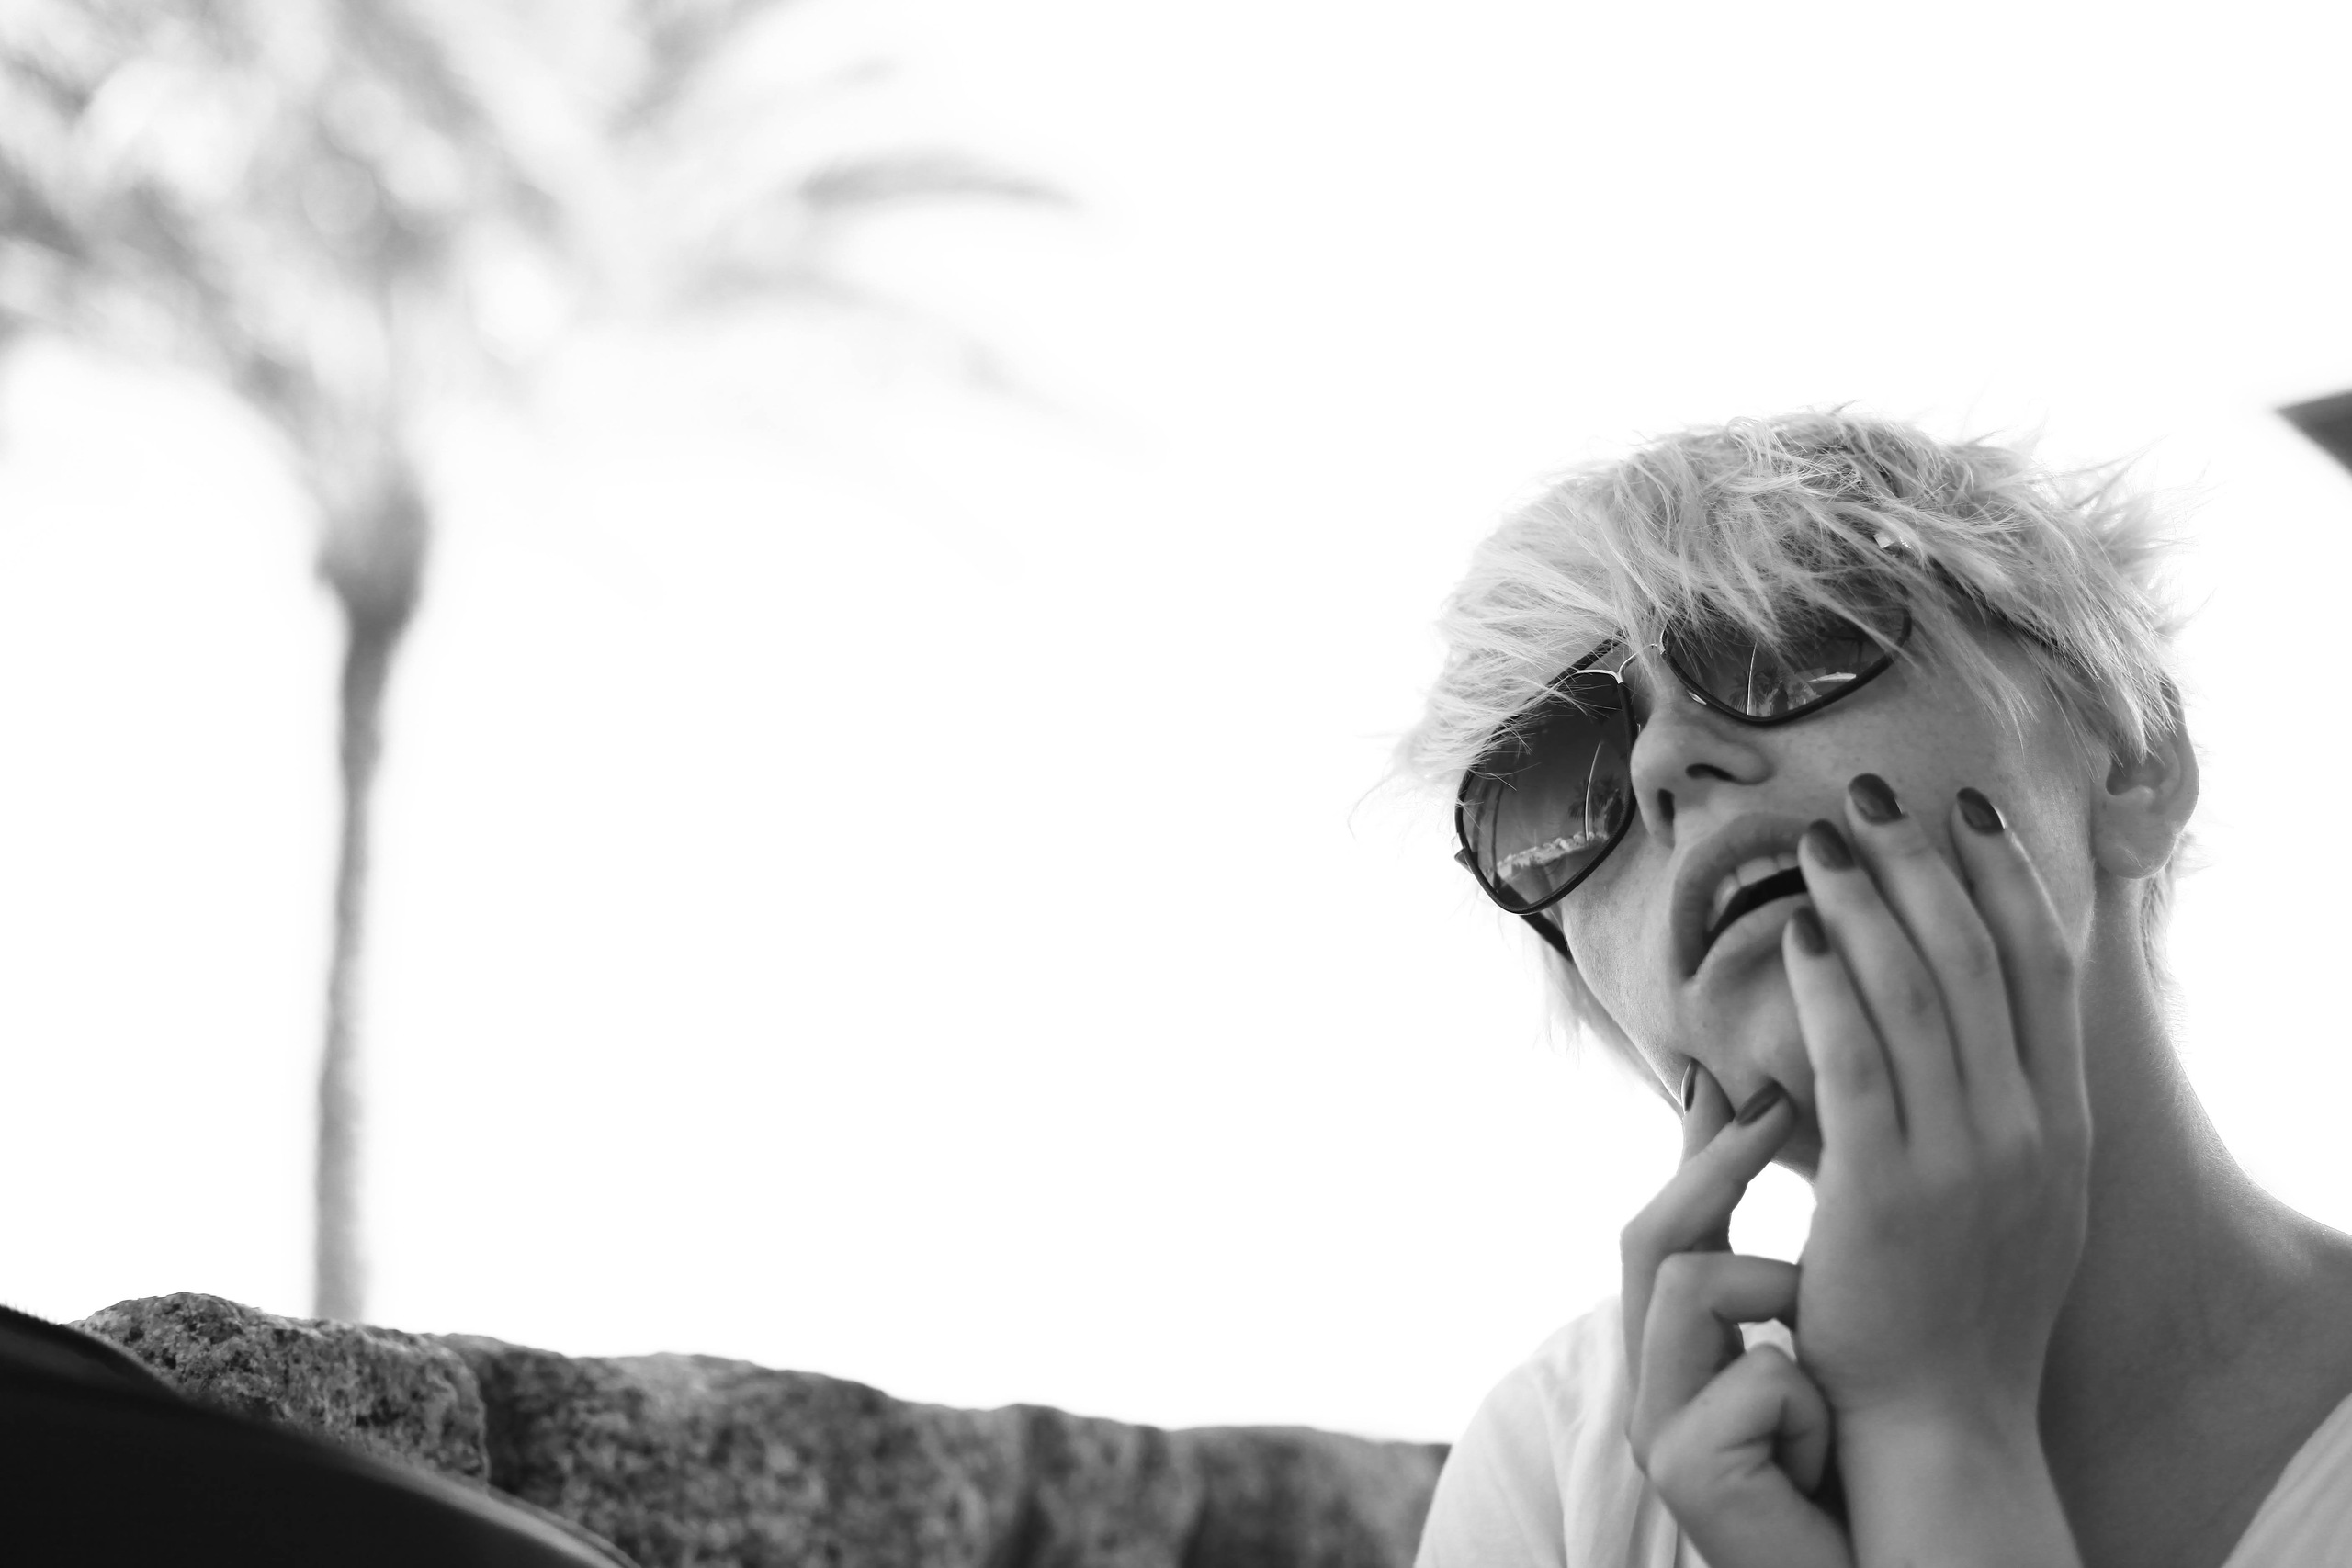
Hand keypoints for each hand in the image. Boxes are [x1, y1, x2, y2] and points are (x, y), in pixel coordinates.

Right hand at [1620, 1065, 1851, 1567]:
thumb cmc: (1847, 1475)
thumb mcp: (1820, 1350)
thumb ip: (1800, 1270)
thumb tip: (1819, 1162)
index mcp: (1682, 1352)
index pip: (1668, 1223)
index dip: (1700, 1149)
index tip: (1741, 1078)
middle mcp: (1653, 1382)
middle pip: (1645, 1235)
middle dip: (1713, 1165)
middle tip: (1773, 1105)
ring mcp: (1660, 1428)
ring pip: (1689, 1286)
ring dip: (1774, 1296)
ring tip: (1822, 1338)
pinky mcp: (1686, 1474)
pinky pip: (1751, 1379)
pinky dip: (1800, 1401)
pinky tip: (1820, 1440)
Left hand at [1783, 777, 2089, 1563]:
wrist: (1939, 1419)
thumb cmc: (1955, 1301)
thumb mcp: (2014, 1191)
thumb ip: (1999, 1101)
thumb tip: (1951, 1011)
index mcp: (2064, 1121)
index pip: (2043, 968)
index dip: (2004, 878)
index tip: (1963, 810)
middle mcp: (2028, 1129)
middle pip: (1976, 958)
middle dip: (1921, 864)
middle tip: (1868, 797)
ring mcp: (1963, 1159)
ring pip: (1915, 995)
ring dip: (1863, 905)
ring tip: (1816, 845)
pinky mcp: (1886, 1191)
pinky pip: (1856, 1063)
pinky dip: (1828, 991)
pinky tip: (1798, 940)